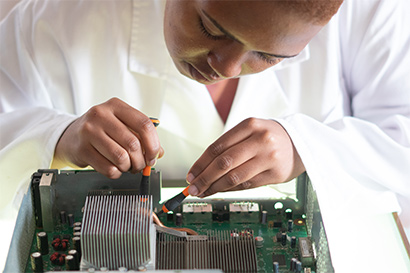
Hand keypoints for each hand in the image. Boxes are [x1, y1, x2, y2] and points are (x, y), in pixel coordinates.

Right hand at [52, 98, 162, 178]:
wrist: (70, 135)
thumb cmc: (101, 130)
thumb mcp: (121, 125)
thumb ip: (141, 137)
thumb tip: (158, 153)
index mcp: (116, 106)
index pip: (144, 124)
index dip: (153, 144)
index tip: (154, 155)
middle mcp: (101, 115)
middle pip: (133, 143)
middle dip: (141, 160)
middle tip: (140, 165)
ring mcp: (89, 131)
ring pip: (121, 157)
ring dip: (128, 167)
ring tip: (127, 166)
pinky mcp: (82, 149)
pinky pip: (108, 168)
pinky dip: (116, 172)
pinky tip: (114, 168)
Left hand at [186, 118, 304, 196]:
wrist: (300, 143)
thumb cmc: (268, 138)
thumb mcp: (250, 132)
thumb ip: (229, 146)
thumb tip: (202, 169)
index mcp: (249, 125)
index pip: (217, 147)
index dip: (200, 163)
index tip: (190, 175)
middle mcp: (260, 140)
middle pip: (223, 163)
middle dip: (204, 178)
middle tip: (193, 188)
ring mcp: (269, 157)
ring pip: (234, 177)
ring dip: (214, 187)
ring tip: (203, 192)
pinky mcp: (275, 174)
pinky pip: (247, 185)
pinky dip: (230, 190)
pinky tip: (221, 191)